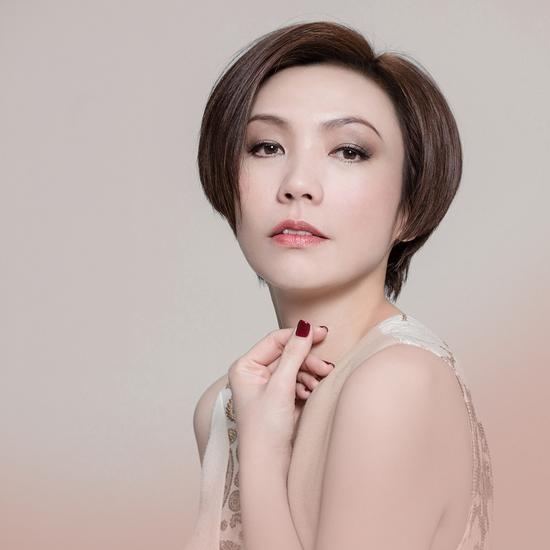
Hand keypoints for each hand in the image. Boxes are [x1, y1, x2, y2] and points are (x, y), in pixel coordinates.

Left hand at [227, 320, 331, 463]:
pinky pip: (297, 382)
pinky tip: (310, 394)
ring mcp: (267, 386)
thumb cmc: (264, 428)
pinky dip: (307, 386)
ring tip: (318, 385)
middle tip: (326, 368)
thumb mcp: (281, 386)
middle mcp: (254, 374)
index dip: (299, 336)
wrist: (268, 465)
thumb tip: (305, 327)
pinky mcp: (279, 398)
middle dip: (307, 361)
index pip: (276, 340)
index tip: (322, 334)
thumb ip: (294, 354)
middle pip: (288, 354)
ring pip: (295, 368)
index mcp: (245, 367)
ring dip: (309, 375)